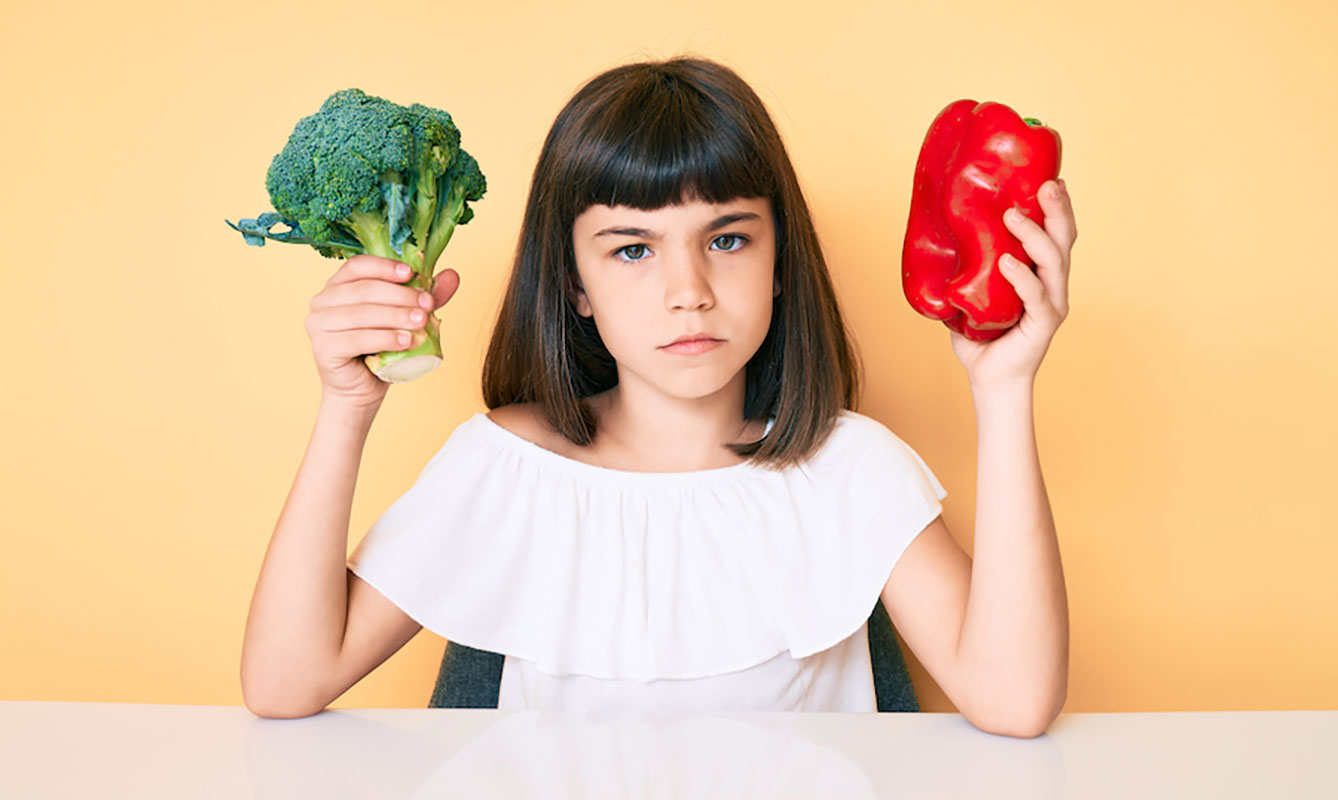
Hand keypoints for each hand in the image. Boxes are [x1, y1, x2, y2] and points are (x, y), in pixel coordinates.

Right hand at [305, 255, 460, 407]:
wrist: (363, 389)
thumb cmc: (381, 349)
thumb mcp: (406, 317)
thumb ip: (425, 295)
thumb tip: (452, 275)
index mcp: (338, 285)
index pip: (358, 265)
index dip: (384, 267)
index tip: (411, 273)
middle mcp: (322, 301)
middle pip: (363, 290)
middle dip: (400, 296)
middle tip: (427, 304)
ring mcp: (318, 324)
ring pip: (361, 314)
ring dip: (395, 316)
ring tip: (422, 323)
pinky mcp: (323, 348)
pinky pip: (356, 339)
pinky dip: (385, 338)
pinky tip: (406, 341)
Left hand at [950, 179, 1076, 391]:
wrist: (988, 376)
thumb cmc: (981, 334)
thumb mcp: (972, 290)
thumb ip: (966, 265)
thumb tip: (936, 232)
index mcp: (1040, 270)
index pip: (1055, 231)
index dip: (1056, 205)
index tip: (1049, 174)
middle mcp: (1052, 282)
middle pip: (1064, 238)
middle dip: (1057, 209)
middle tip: (1046, 183)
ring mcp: (1052, 302)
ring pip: (1054, 261)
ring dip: (1034, 235)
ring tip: (1013, 216)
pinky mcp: (1044, 323)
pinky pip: (1036, 296)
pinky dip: (1021, 277)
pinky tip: (1007, 261)